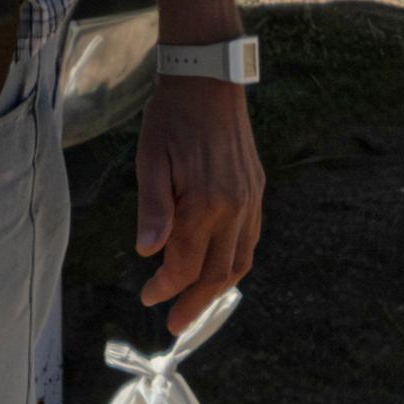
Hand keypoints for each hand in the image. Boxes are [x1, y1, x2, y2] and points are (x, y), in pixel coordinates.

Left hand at [133, 71, 262, 333]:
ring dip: (219, 288)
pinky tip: (218, 268)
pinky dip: (234, 261)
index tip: (147, 297)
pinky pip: (250, 238)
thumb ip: (153, 210)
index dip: (165, 286)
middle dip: (195, 303)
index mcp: (205, 202)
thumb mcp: (150, 160)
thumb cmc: (170, 117)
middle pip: (217, 272)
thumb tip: (147, 253)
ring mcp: (250, 198)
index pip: (185, 263)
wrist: (208, 78)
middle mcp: (235, 206)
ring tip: (197, 305)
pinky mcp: (256, 188)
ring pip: (240, 260)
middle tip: (175, 326)